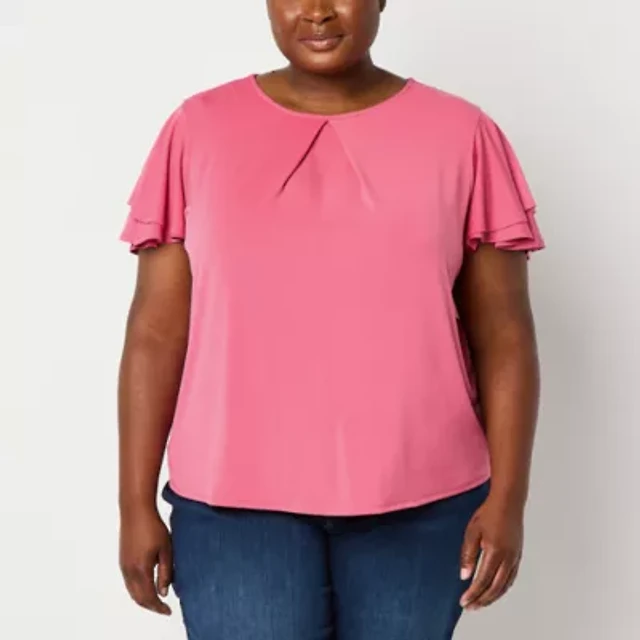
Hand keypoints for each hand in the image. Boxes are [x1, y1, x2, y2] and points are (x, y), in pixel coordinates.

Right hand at [119, 507, 172, 614]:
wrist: (136, 511)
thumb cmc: (153, 527)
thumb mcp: (166, 549)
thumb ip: (166, 572)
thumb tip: (164, 592)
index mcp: (141, 569)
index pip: (149, 597)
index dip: (158, 607)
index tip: (168, 611)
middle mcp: (129, 571)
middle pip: (138, 598)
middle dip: (151, 606)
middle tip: (163, 609)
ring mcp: (124, 566)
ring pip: (132, 591)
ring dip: (143, 599)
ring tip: (157, 600)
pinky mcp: (123, 560)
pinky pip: (129, 583)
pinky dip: (138, 590)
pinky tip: (147, 586)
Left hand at [459, 493, 523, 609]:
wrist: (508, 502)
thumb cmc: (488, 514)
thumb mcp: (472, 531)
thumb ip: (468, 554)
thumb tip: (465, 576)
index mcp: (495, 552)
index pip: (483, 580)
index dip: (473, 593)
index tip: (464, 602)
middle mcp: (508, 558)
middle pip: (495, 588)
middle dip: (482, 600)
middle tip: (470, 607)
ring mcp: (515, 558)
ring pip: (504, 585)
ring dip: (492, 597)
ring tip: (480, 603)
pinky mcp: (518, 556)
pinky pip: (511, 578)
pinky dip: (502, 588)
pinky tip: (495, 591)